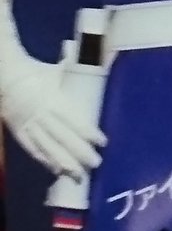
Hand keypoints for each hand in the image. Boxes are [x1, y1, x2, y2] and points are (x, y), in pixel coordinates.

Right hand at [0, 50, 103, 179]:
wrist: (6, 77)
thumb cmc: (37, 72)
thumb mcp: (58, 71)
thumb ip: (78, 70)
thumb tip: (102, 56)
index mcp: (53, 100)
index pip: (74, 120)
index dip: (88, 132)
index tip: (102, 142)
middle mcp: (41, 115)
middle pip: (63, 138)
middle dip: (80, 153)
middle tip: (96, 163)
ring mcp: (29, 125)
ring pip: (47, 147)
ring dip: (63, 162)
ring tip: (78, 175)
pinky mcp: (18, 132)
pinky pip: (32, 149)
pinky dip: (44, 160)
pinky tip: (56, 170)